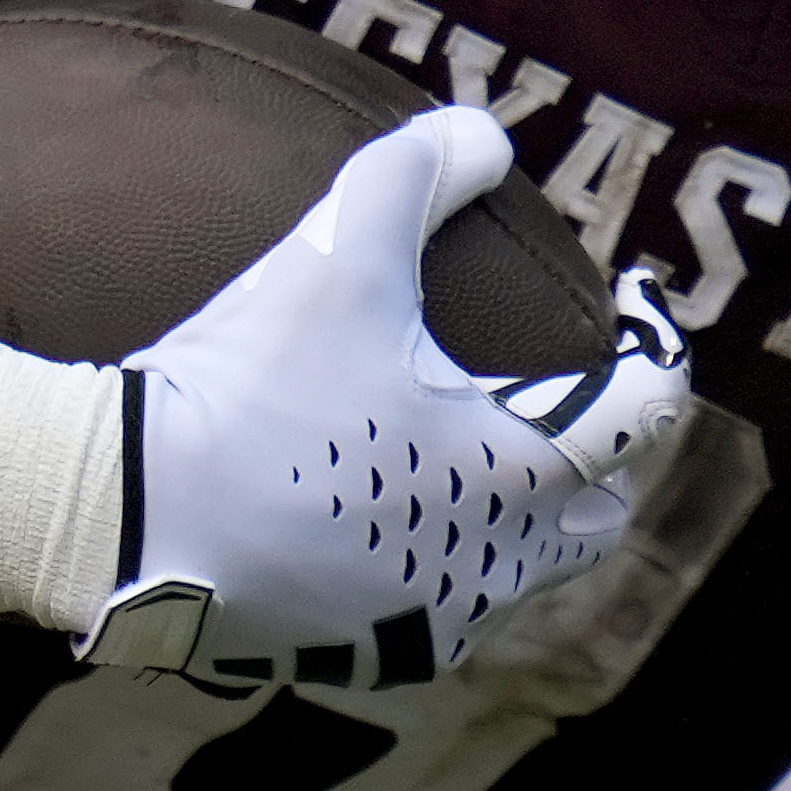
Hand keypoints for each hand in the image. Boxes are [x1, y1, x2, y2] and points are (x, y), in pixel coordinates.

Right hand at [110, 110, 692, 684]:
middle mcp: (495, 565)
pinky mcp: (365, 656)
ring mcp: (431, 623)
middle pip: (596, 517)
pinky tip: (383, 526)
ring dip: (516, 524)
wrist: (132, 518)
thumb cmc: (250, 389)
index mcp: (519, 472)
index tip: (636, 302)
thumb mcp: (336, 257)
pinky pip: (433, 616)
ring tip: (467, 466)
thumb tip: (484, 134)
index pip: (642, 411)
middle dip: (593, 462)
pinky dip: (430, 570)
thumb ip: (415, 175)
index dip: (657, 344)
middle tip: (556, 404)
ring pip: (517, 575)